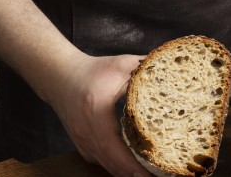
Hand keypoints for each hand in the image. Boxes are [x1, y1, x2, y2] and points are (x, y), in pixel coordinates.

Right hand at [48, 53, 147, 176]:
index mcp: (96, 112)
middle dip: (133, 173)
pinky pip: (100, 161)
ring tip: (148, 175)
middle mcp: (86, 131)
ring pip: (105, 164)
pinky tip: (132, 168)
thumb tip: (171, 69)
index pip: (113, 145)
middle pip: (110, 161)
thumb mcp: (121, 65)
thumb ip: (146, 67)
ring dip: (126, 173)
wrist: (60, 76)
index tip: (150, 172)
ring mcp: (81, 140)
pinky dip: (116, 166)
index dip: (131, 162)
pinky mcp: (81, 144)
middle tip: (156, 176)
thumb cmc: (93, 70)